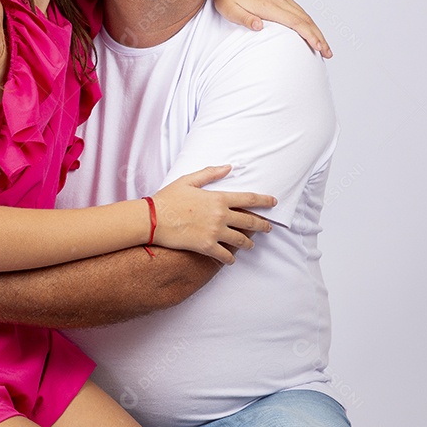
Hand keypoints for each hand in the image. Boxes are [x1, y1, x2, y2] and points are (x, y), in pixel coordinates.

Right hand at [150, 166, 274, 263]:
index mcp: (218, 198)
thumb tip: (229, 167)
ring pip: (241, 240)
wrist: (152, 219)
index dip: (264, 201)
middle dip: (262, 225)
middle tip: (268, 228)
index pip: (249, 199)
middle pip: (250, 221)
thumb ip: (210, 173)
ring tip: (250, 245)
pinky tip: (231, 259)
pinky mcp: (206, 247)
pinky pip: (225, 255)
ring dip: (249, 243)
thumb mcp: (188, 180)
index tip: (273, 203)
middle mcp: (220, 216)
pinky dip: (230, 258)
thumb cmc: (168, 198)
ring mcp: (215, 232)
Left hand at [210, 0, 332, 58]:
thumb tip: (259, 27)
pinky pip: (298, 9)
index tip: (319, 48)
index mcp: (268, 5)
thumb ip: (244, 18)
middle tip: (328, 53)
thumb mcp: (229, 10)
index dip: (309, 36)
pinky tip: (310, 29)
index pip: (295, 22)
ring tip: (323, 45)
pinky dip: (308, 21)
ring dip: (315, 30)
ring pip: (304, 14)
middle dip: (319, 36)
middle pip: (305, 19)